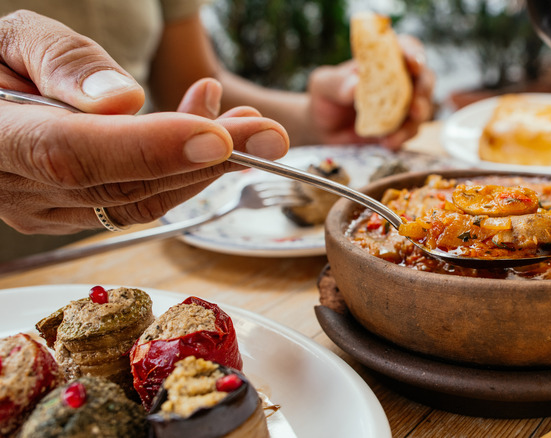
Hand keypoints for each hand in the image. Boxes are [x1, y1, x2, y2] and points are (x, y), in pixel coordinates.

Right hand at [0, 10, 288, 233]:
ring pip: (140, 201)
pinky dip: (184, 171)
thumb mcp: (12, 39)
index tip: (217, 138)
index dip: (150, 150)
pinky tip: (212, 132)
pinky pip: (137, 201)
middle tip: (268, 133)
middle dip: (206, 159)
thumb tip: (122, 101)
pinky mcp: (71, 215)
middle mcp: (17, 189)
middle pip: (123, 184)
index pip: (73, 153)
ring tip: (249, 124)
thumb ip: (61, 61)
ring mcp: (44, 211)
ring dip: (205, 166)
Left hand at [307, 35, 434, 149]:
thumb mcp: (323, 86)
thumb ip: (336, 83)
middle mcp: (398, 80)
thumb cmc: (325, 98)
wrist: (323, 129)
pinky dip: (402, 138)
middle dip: (423, 90)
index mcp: (382, 60)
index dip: (413, 53)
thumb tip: (355, 85)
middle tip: (414, 105)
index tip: (413, 63)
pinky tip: (387, 143)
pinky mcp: (400, 128)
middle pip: (424, 78)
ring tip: (396, 134)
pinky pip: (410, 132)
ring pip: (422, 108)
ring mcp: (402, 105)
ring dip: (414, 121)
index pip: (406, 48)